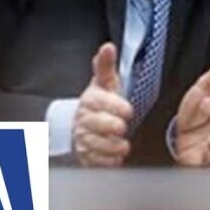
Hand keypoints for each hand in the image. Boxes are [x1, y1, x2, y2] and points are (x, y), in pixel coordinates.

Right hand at [72, 42, 132, 166]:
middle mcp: (83, 120)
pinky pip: (93, 162)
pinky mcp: (85, 157)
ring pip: (93, 144)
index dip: (112, 105)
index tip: (128, 109)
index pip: (98, 101)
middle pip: (93, 124)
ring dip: (109, 146)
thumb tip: (108, 47)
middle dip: (108, 126)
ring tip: (123, 146)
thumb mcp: (105, 84)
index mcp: (90, 100)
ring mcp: (83, 139)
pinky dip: (105, 162)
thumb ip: (106, 67)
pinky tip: (115, 160)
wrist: (82, 127)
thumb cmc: (99, 103)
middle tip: (122, 127)